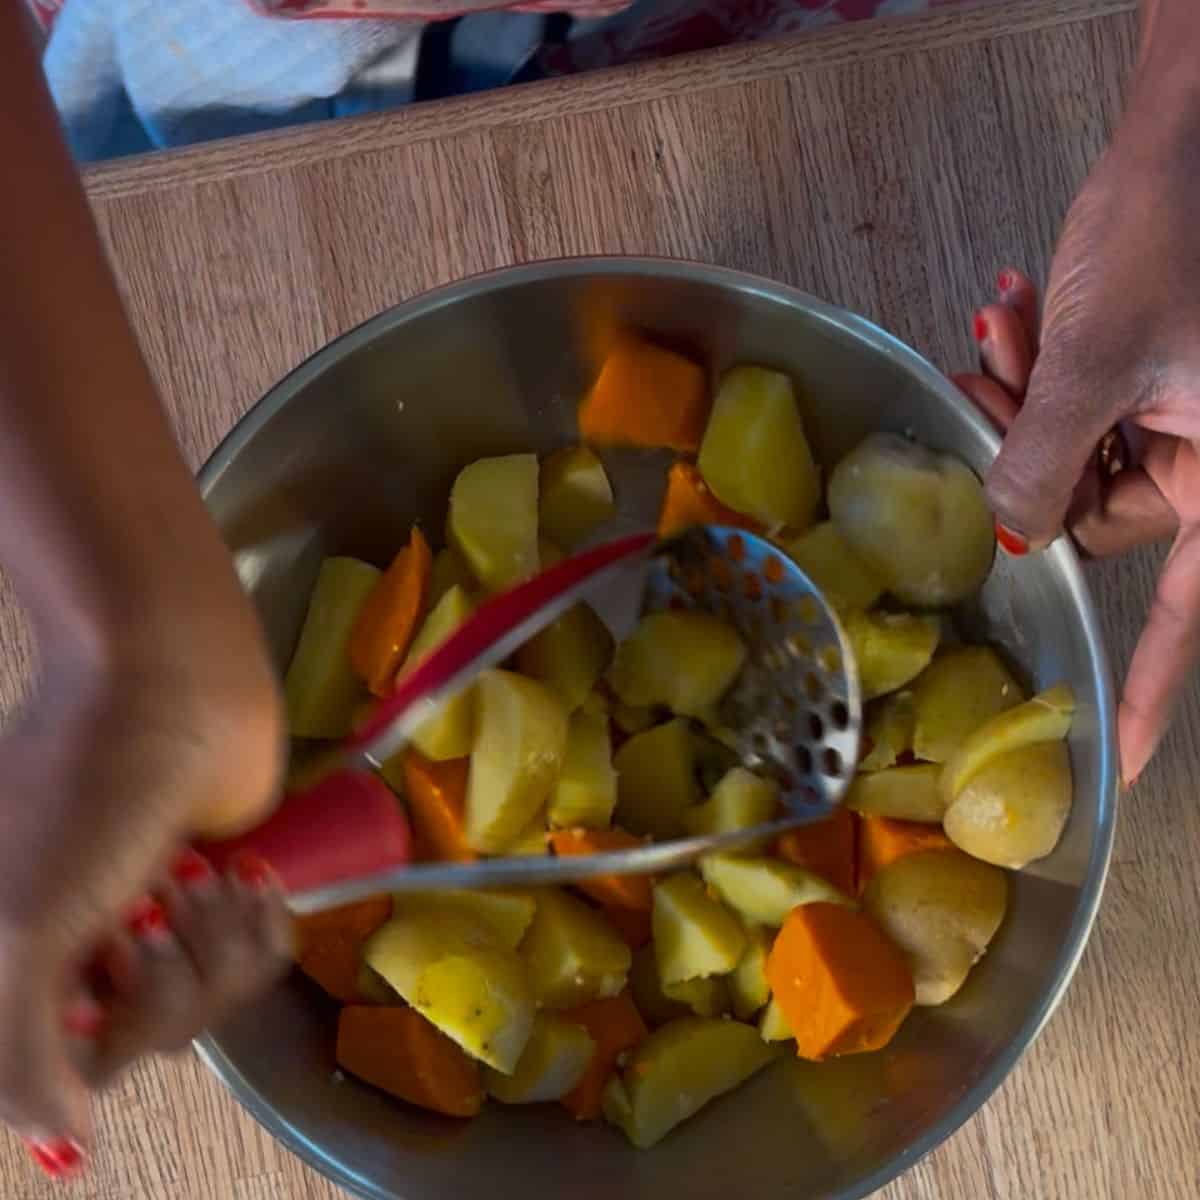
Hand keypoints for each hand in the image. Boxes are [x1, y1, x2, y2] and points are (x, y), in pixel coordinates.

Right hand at [0, 643, 290, 1179]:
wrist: (169, 685)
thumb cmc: (79, 797)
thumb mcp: (18, 929)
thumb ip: (18, 1054)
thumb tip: (67, 1141)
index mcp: (19, 962)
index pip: (61, 1068)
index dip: (89, 1043)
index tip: (97, 983)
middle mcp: (86, 949)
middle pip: (144, 1044)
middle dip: (160, 981)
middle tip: (146, 910)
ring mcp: (162, 917)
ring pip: (210, 1005)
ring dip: (213, 942)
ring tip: (196, 872)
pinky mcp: (226, 888)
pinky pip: (260, 958)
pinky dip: (260, 923)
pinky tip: (243, 871)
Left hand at [955, 233, 1198, 786]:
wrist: (1190, 132)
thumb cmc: (1178, 225)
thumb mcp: (1098, 358)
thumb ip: (1046, 459)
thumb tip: (1015, 538)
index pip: (1180, 615)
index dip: (1145, 691)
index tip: (1116, 764)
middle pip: (1092, 518)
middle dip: (1029, 455)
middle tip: (994, 381)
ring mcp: (1179, 421)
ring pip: (1070, 461)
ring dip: (1022, 405)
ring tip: (1009, 325)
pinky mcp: (1150, 385)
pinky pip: (1076, 415)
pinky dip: (1037, 377)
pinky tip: (1016, 317)